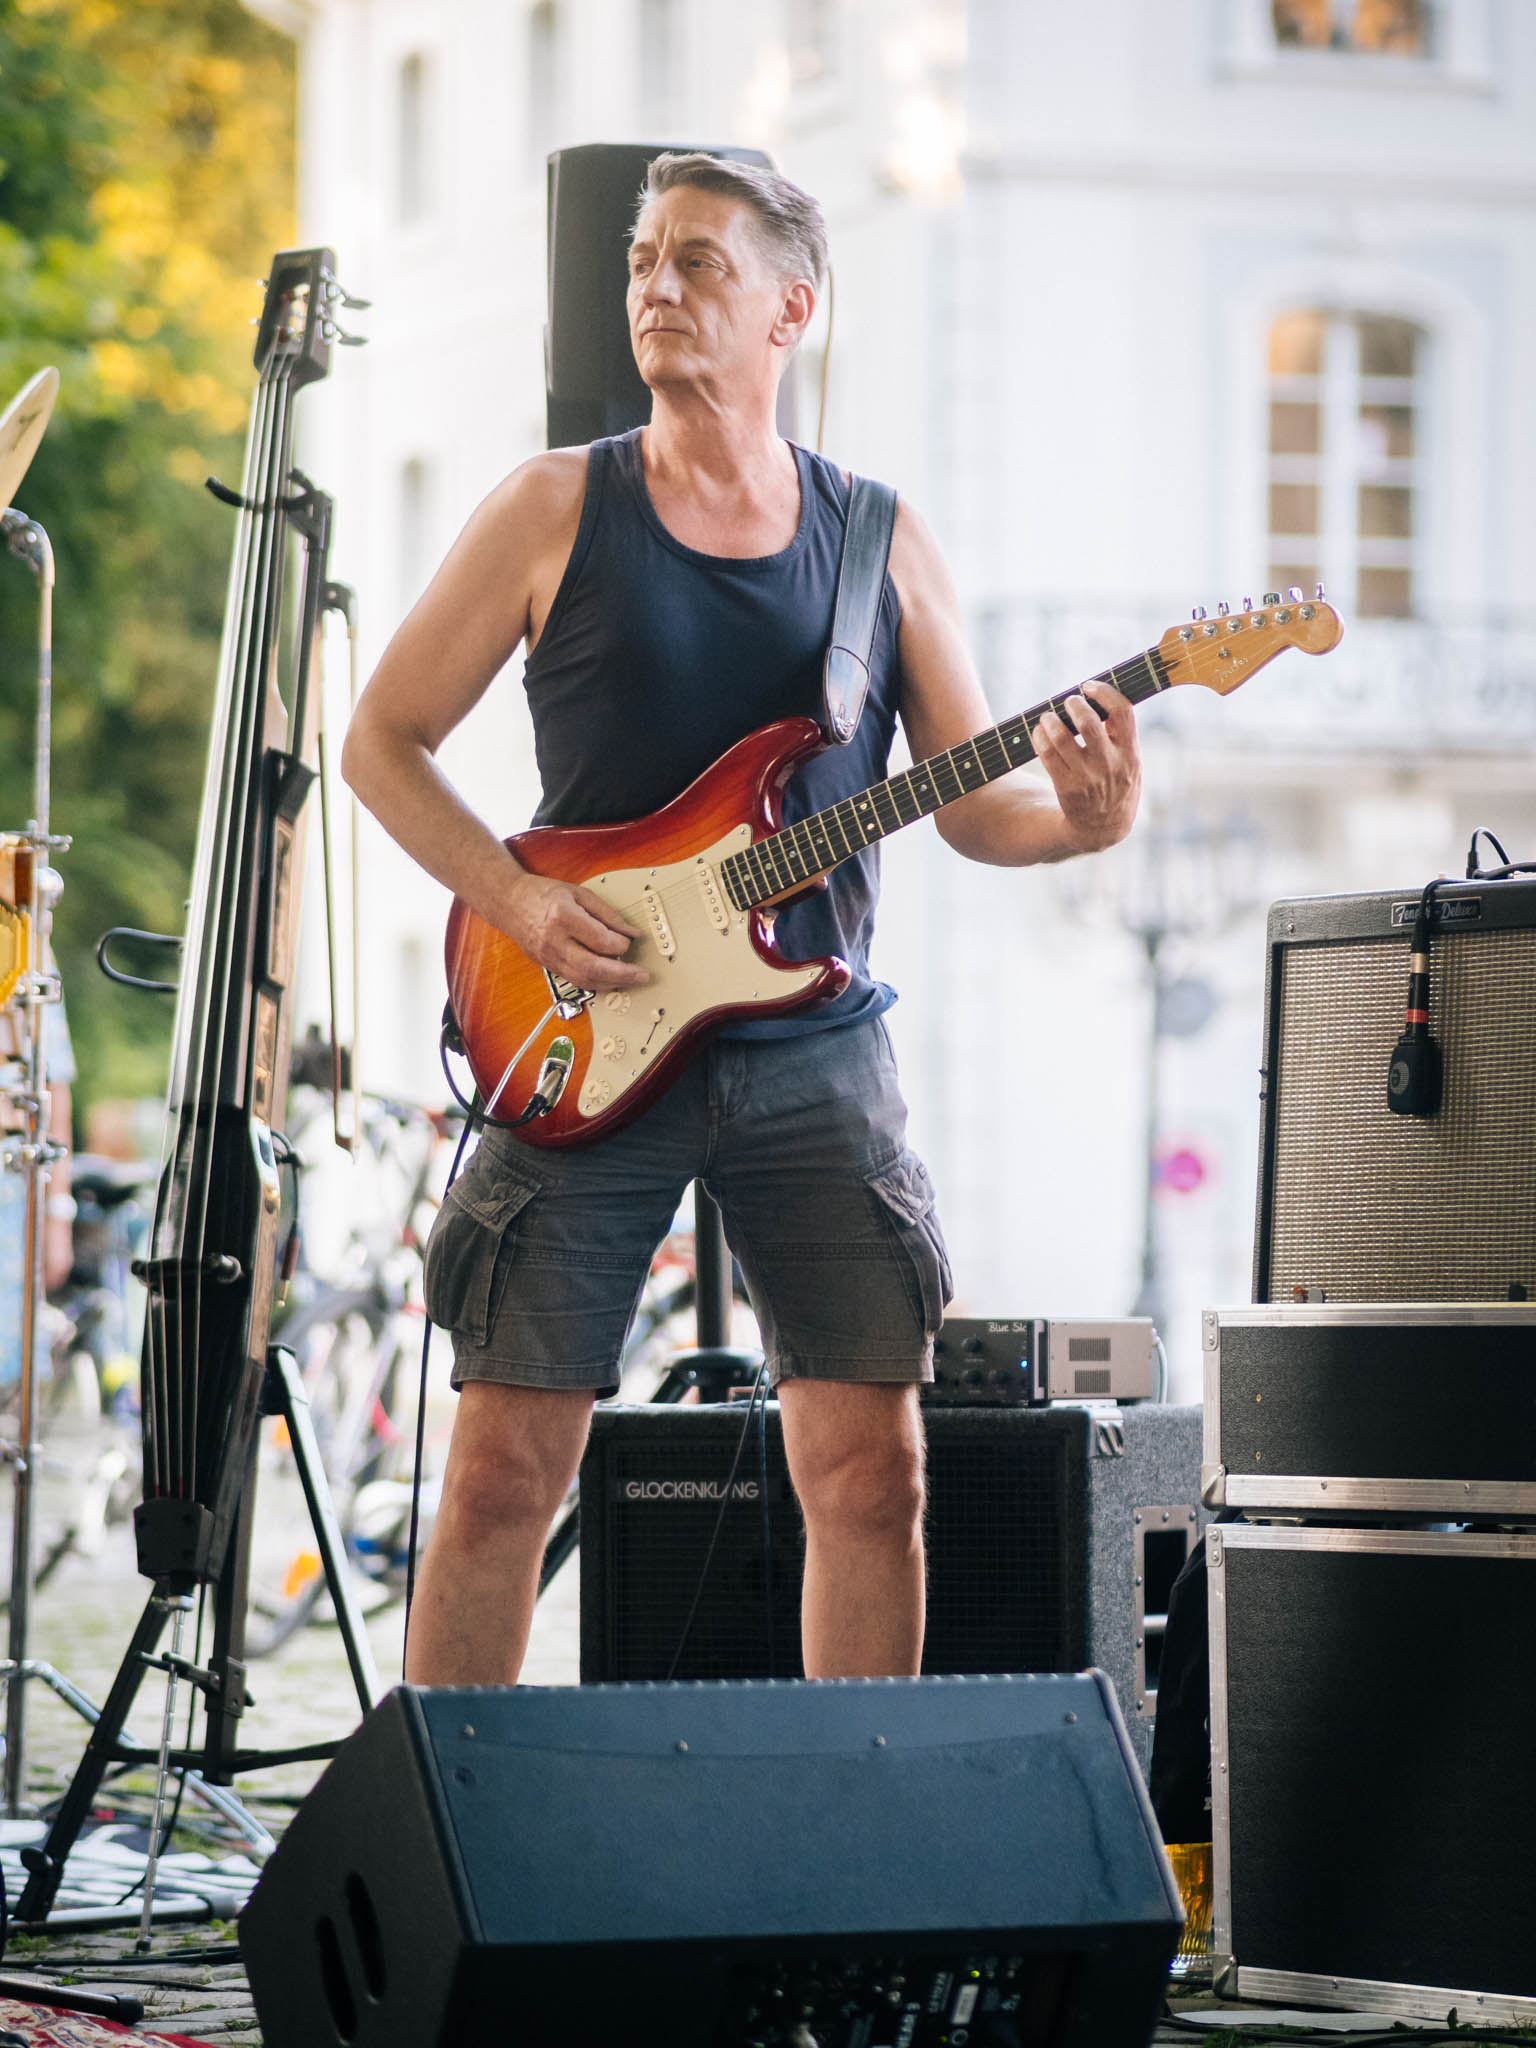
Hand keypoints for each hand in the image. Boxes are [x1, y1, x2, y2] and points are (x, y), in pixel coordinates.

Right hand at [502, 872, 649, 991]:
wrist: (509, 903)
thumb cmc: (542, 894)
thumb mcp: (579, 893)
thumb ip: (607, 913)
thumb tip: (631, 931)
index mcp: (564, 917)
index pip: (601, 941)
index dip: (621, 944)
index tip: (630, 941)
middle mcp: (555, 941)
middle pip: (594, 967)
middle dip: (623, 974)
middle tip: (642, 975)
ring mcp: (549, 957)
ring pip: (585, 980)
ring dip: (612, 983)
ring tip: (631, 980)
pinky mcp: (548, 966)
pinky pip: (576, 981)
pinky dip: (596, 983)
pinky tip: (610, 981)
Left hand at [1030, 678, 1141, 852]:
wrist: (1103, 829)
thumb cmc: (1117, 785)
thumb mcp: (1132, 763)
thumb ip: (1122, 737)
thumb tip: (1100, 700)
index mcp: (1130, 754)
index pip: (1122, 712)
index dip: (1105, 693)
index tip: (1090, 686)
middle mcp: (1110, 765)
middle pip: (1088, 723)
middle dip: (1074, 705)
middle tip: (1068, 702)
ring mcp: (1087, 778)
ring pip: (1062, 738)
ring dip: (1051, 721)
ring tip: (1048, 717)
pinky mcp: (1066, 787)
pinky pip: (1047, 755)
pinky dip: (1040, 738)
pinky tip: (1040, 732)